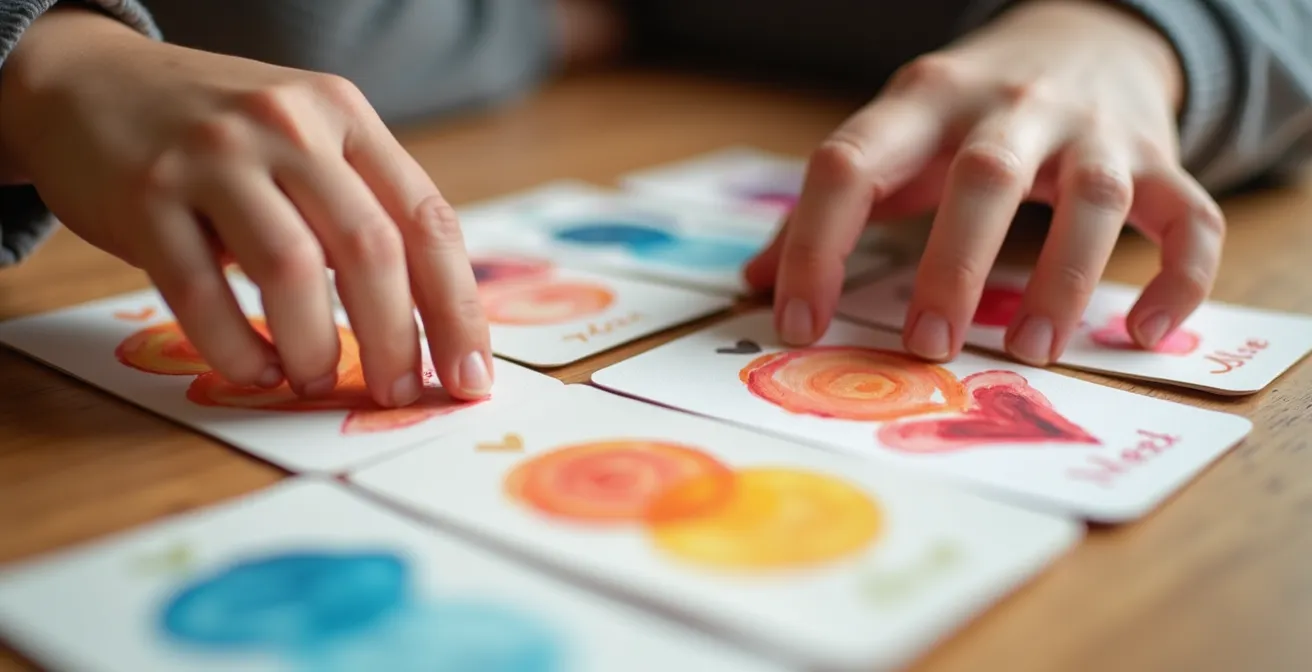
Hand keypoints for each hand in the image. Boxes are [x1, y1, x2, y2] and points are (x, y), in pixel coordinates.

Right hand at [0, 6, 493, 405]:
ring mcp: (215, 156)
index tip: (470, 377)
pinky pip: (201, 293)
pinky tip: (256, 369)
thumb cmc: (221, 135)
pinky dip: (236, 348)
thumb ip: (364, 208)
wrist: (89, 82)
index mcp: (345, 115)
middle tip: (398, 394)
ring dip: (316, 345)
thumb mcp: (307, 141)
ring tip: (317, 378)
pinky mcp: (146, 195)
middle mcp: (288, 125)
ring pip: (293, 270)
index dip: (457, 310)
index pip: (427, 220)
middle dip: (396, 340)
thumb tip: (430, 326)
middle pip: (370, 249)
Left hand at [745, 0, 1224, 365]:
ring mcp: (1090, 129)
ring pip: (1092, 198)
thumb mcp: (892, 139)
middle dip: (953, 266)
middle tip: (927, 348)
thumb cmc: (966, 112)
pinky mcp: (1157, 156)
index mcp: (920, 102)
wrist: (1083, 36)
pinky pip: (1187, 215)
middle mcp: (1007, 106)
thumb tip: (753, 282)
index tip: (799, 324)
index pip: (850, 162)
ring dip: (1065, 279)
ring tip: (1030, 351)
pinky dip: (1180, 277)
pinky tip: (1141, 332)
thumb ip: (824, 205)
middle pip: (983, 177)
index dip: (815, 243)